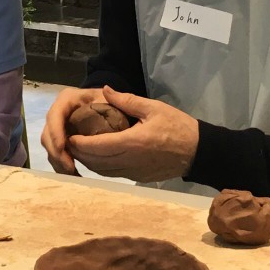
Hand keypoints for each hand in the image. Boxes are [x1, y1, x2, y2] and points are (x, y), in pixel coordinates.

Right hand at [41, 86, 106, 174]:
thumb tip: (107, 92)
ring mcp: (57, 127)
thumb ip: (112, 97)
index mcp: (67, 99)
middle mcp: (58, 112)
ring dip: (58, 161)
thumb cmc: (107, 101)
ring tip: (72, 174)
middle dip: (56, 152)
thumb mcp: (109, 98)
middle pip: (47, 134)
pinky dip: (61, 165)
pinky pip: (55, 153)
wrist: (106, 106)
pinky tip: (73, 175)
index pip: (55, 115)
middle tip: (70, 168)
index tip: (62, 148)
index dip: (56, 132)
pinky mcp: (60, 139)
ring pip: (49, 146)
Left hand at [67, 86, 198, 182]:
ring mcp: (135, 173)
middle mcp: (131, 161)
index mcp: (133, 142)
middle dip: (80, 154)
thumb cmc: (177, 126)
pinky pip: (115, 175)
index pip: (98, 146)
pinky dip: (102, 167)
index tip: (69, 135)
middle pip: (97, 163)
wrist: (199, 152)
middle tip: (69, 142)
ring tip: (79, 149)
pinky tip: (98, 157)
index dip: (80, 143)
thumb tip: (104, 90)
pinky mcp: (139, 179)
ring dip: (89, 163)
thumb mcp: (153, 107)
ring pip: (104, 172)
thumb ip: (126, 100)